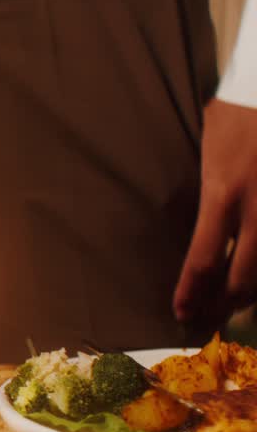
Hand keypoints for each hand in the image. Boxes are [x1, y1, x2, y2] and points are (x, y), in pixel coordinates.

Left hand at [174, 99, 256, 328]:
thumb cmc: (236, 113)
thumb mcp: (209, 152)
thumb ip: (209, 191)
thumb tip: (203, 225)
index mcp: (222, 194)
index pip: (201, 261)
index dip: (191, 295)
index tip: (181, 313)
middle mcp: (256, 209)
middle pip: (243, 279)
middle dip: (225, 305)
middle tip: (210, 317)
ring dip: (252, 291)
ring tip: (234, 302)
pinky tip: (255, 274)